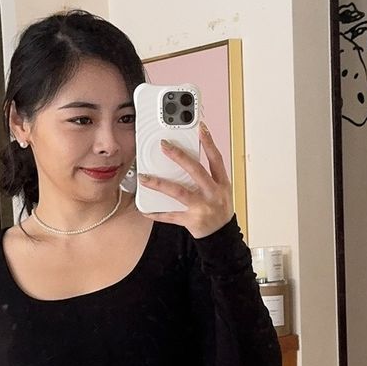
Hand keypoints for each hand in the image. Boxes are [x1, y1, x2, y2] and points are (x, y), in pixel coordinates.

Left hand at [137, 121, 233, 237]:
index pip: (216, 159)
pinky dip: (156, 213)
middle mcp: (212, 194)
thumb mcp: (221, 191)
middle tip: (164, 145)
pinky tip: (144, 209)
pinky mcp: (191, 221)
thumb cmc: (219, 210)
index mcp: (221, 184)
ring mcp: (202, 207)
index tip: (200, 128)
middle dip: (179, 157)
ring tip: (144, 177)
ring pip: (179, 192)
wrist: (222, 237)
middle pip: (196, 171)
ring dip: (159, 184)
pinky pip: (170, 215)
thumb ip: (208, 175)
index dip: (209, 143)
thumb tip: (187, 158)